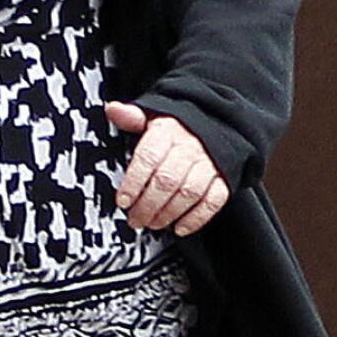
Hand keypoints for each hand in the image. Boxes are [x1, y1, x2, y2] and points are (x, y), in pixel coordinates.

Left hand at [104, 101, 229, 236]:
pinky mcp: (224, 178)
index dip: (134, 182)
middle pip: (167, 180)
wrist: (217, 123)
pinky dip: (196, 218)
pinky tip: (180, 227)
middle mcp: (190, 147)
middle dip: (147, 204)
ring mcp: (209, 163)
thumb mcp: (153, 116)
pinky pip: (213, 201)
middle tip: (134, 219)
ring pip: (189, 193)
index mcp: (169, 131)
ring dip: (168, 213)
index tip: (123, 200)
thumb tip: (113, 109)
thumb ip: (132, 117)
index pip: (148, 157)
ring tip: (153, 224)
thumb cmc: (178, 127)